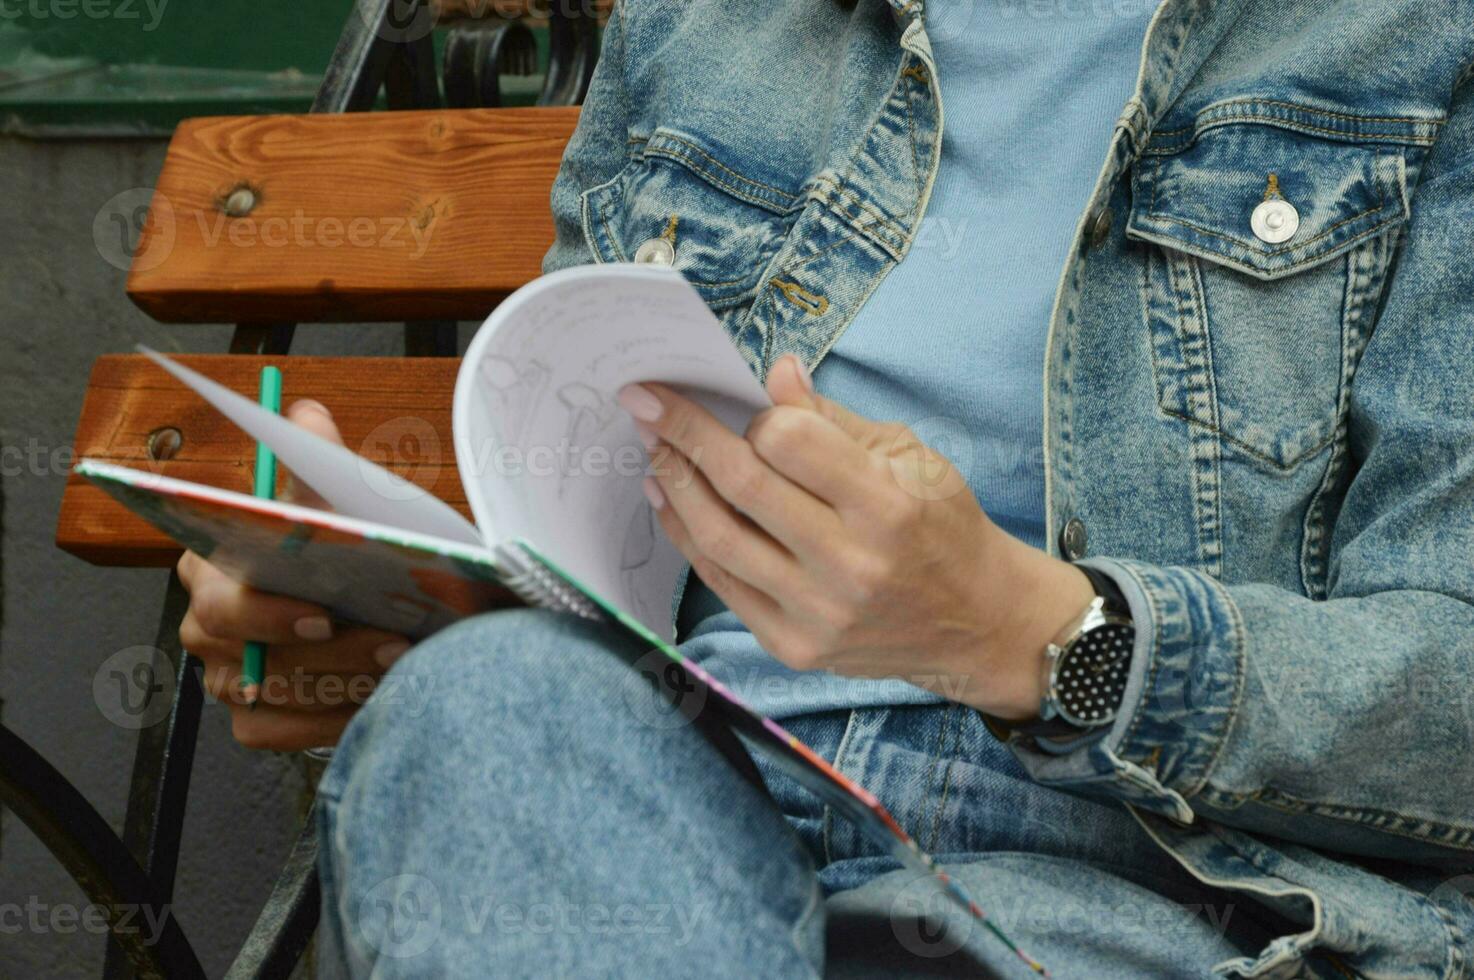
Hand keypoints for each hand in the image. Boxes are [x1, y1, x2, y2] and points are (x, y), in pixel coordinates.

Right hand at [177, 400, 412, 750]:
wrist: (362, 601)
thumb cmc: (340, 548)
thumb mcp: (334, 503)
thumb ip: (319, 463)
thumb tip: (306, 416)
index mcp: (212, 565)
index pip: (222, 596)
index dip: (269, 612)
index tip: (324, 614)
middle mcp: (206, 625)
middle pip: (246, 651)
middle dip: (328, 650)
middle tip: (391, 642)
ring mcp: (226, 677)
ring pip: (272, 694)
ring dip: (343, 682)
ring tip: (405, 663)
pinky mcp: (252, 720)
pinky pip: (281, 731)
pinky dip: (331, 720)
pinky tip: (380, 701)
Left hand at [621, 356, 1094, 719]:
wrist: (975, 623)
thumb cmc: (940, 527)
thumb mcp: (909, 457)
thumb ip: (833, 420)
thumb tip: (775, 373)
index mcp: (886, 506)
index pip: (790, 443)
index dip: (753, 416)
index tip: (726, 400)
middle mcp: (850, 565)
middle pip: (743, 488)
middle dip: (683, 435)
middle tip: (644, 402)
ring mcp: (818, 614)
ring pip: (719, 539)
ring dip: (675, 486)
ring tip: (651, 449)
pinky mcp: (795, 647)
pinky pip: (723, 585)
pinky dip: (688, 538)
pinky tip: (670, 501)